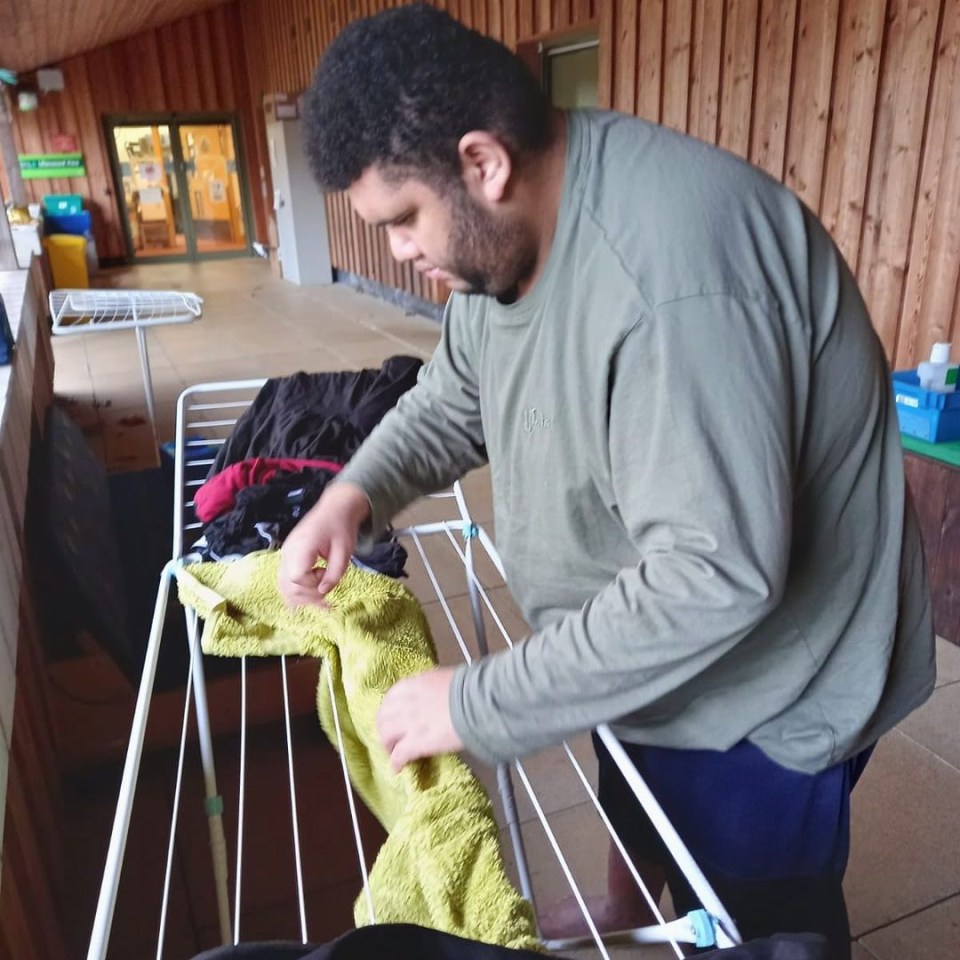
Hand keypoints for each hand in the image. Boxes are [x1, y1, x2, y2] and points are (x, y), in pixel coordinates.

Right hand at [278, 481, 370, 606]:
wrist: (334, 509)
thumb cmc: (341, 527)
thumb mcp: (345, 551)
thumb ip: (335, 573)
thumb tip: (323, 591)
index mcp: (301, 546)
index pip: (297, 577)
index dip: (313, 584)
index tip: (326, 576)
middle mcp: (288, 551)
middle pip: (287, 585)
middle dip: (308, 595)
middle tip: (326, 589)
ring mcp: (285, 554)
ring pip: (283, 585)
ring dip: (301, 596)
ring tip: (320, 596)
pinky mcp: (287, 558)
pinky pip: (285, 580)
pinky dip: (296, 590)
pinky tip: (310, 594)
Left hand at [376, 668, 463, 771]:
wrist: (475, 702)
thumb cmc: (468, 688)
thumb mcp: (444, 679)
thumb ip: (432, 687)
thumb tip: (437, 694)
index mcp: (412, 685)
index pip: (391, 697)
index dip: (390, 709)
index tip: (394, 716)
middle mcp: (405, 703)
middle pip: (383, 717)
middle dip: (384, 728)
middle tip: (391, 737)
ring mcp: (408, 723)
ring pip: (385, 735)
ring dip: (387, 745)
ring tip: (393, 753)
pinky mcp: (415, 743)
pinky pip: (398, 755)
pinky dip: (396, 762)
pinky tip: (398, 768)